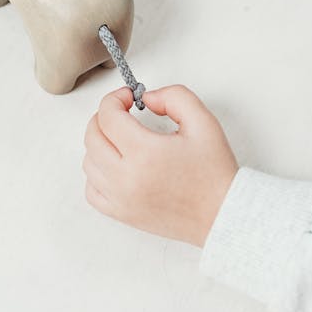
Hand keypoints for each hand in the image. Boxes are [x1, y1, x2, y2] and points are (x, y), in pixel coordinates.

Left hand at [82, 86, 237, 245]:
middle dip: (104, 117)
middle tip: (122, 113)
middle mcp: (126, 177)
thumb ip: (174, 97)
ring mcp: (121, 199)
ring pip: (88, 162)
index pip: (108, 116)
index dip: (115, 98)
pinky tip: (115, 165)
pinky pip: (91, 190)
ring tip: (121, 138)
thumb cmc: (214, 172)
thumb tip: (147, 99)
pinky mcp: (122, 214)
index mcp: (145, 153)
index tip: (128, 97)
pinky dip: (97, 174)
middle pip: (92, 136)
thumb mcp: (202, 121)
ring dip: (100, 143)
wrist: (222, 213)